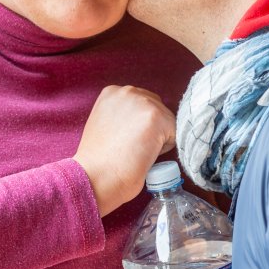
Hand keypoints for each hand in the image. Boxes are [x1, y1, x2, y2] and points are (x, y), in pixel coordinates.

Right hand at [75, 85, 175, 215]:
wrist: (95, 177)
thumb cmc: (97, 161)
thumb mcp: (103, 124)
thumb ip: (121, 116)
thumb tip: (141, 123)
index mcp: (112, 92)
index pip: (142, 103)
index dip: (138, 125)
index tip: (125, 140)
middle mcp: (128, 91)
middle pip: (157, 108)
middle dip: (151, 129)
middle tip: (131, 148)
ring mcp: (144, 102)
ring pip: (167, 121)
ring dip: (157, 139)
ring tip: (135, 152)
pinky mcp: (158, 117)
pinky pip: (174, 134)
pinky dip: (164, 149)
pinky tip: (144, 155)